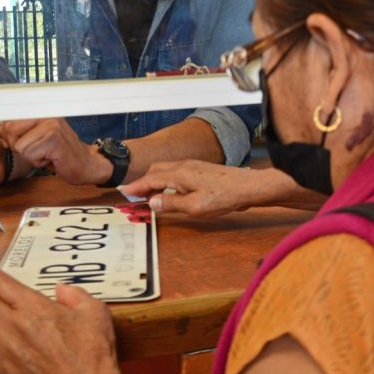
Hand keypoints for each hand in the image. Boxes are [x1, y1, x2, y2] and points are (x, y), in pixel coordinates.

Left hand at [0, 118, 109, 185]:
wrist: (86, 165)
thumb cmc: (61, 154)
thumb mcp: (39, 138)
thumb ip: (21, 130)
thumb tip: (3, 129)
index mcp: (41, 112)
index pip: (9, 119)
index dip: (10, 135)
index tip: (21, 143)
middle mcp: (46, 114)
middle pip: (10, 130)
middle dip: (20, 147)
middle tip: (39, 150)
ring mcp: (51, 125)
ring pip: (20, 145)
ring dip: (31, 156)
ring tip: (47, 154)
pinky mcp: (54, 139)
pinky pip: (30, 154)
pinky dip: (38, 162)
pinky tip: (52, 159)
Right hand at [120, 161, 259, 218]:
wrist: (248, 186)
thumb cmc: (225, 196)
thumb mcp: (195, 207)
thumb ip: (172, 204)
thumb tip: (152, 203)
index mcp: (179, 174)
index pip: (150, 179)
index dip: (136, 187)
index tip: (125, 192)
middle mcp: (183, 166)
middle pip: (156, 171)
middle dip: (144, 183)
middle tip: (136, 197)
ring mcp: (193, 166)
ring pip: (166, 170)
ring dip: (155, 181)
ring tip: (152, 197)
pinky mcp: (200, 169)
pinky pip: (176, 171)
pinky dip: (166, 180)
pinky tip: (171, 191)